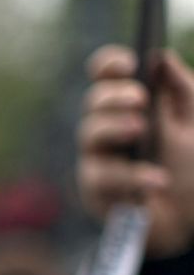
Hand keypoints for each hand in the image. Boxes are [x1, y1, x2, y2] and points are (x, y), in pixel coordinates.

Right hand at [77, 44, 193, 255]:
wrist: (188, 216)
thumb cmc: (188, 166)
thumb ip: (181, 90)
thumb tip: (160, 58)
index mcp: (128, 104)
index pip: (106, 76)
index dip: (108, 65)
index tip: (127, 63)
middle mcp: (107, 127)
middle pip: (94, 102)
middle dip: (114, 97)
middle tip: (140, 99)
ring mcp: (98, 158)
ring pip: (90, 135)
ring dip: (114, 128)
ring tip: (141, 129)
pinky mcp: (96, 190)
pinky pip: (105, 178)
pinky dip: (133, 176)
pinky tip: (158, 178)